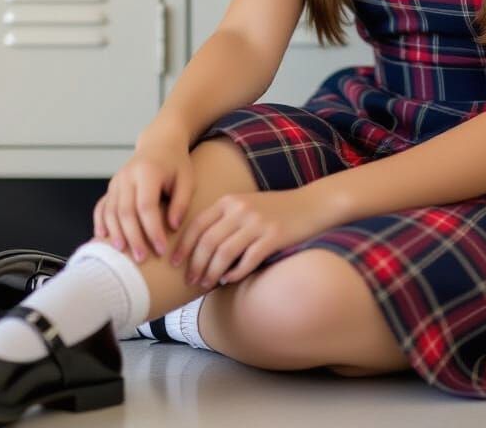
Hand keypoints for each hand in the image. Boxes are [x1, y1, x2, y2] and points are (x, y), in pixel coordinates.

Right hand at [92, 122, 193, 261]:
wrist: (159, 143)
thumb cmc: (176, 164)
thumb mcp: (187, 179)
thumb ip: (181, 202)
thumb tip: (172, 227)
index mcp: (148, 172)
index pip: (146, 206)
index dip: (152, 230)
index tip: (160, 249)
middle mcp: (128, 176)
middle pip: (126, 212)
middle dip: (133, 237)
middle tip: (142, 258)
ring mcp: (116, 180)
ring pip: (111, 211)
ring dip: (116, 234)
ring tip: (124, 253)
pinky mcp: (111, 186)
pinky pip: (101, 206)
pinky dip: (100, 222)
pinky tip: (102, 238)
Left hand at [168, 188, 328, 289]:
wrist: (311, 205)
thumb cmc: (274, 209)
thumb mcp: (245, 205)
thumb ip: (224, 219)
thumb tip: (198, 247)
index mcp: (230, 200)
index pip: (198, 224)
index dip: (183, 246)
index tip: (174, 263)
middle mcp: (240, 209)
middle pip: (208, 241)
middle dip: (195, 264)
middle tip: (188, 281)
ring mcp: (257, 223)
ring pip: (224, 253)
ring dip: (211, 272)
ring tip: (205, 284)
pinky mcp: (273, 237)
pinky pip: (247, 260)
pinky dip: (234, 273)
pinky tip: (229, 280)